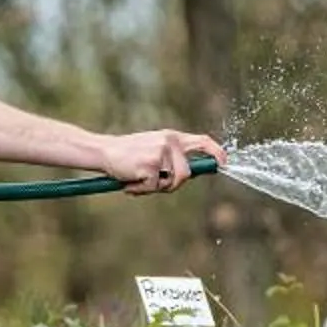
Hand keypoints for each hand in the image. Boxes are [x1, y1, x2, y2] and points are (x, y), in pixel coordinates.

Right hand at [99, 128, 224, 193]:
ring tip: (137, 180)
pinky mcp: (150, 165)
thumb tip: (190, 175)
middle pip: (187, 174)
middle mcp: (169, 142)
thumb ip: (171, 158)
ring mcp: (160, 153)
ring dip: (155, 188)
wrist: (102, 151)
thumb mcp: (153, 149)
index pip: (202, 141)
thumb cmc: (126, 155)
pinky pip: (154, 187)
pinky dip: (141, 190)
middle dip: (173, 185)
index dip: (216, 152)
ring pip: (171, 183)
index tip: (224, 163)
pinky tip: (129, 181)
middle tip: (154, 185)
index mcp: (172, 137)